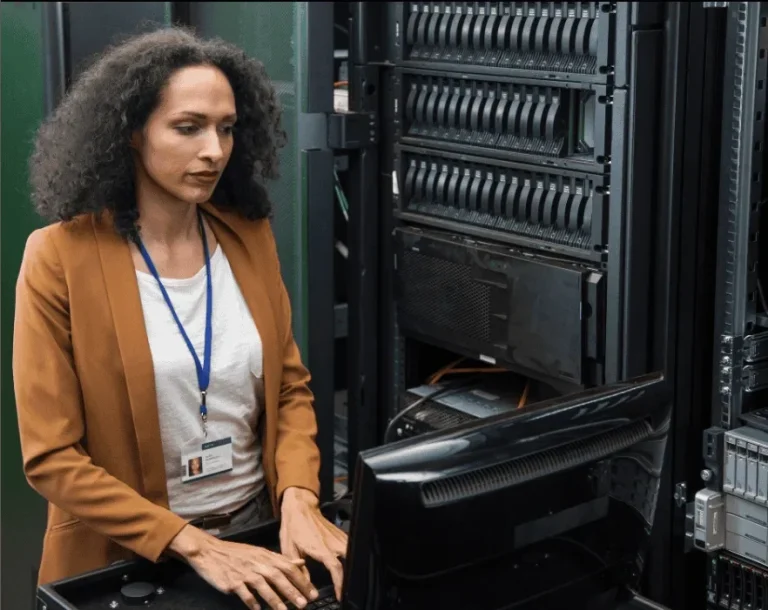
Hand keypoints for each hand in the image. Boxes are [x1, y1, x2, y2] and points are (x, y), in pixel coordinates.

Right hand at [168, 524, 319, 608]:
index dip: (301, 580)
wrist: (210, 551)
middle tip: (304, 604)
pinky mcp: (232, 581)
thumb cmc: (236, 553)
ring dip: (275, 600)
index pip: (288, 568)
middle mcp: (257, 563)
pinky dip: (252, 602)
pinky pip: (244, 593)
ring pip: (263, 586)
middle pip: (279, 577)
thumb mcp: (260, 553)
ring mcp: (244, 573)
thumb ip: (280, 560)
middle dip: (292, 591)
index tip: (312, 593)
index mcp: (266, 556)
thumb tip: (300, 563)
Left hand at [279, 487, 347, 599]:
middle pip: (350, 560)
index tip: (341, 595)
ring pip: (352, 552)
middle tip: (348, 589)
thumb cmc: (293, 527)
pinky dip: (352, 556)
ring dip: (352, 566)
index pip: (336, 568)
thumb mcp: (290, 550)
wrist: (300, 507)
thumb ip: (299, 570)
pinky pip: (350, 546)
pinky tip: (349, 564)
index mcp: (320, 548)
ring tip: (349, 579)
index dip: (340, 583)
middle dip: (351, 575)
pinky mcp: (340, 533)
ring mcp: (338, 536)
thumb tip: (305, 586)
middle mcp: (332, 542)